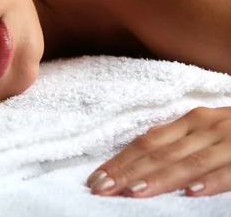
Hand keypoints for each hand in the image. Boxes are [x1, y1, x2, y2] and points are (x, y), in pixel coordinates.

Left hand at [86, 107, 230, 197]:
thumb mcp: (203, 130)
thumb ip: (176, 141)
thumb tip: (139, 156)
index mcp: (190, 122)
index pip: (147, 143)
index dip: (121, 161)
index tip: (97, 178)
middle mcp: (205, 127)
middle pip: (159, 153)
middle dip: (128, 172)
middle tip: (103, 188)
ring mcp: (229, 140)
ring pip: (189, 162)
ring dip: (160, 178)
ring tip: (133, 191)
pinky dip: (211, 181)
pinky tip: (192, 193)